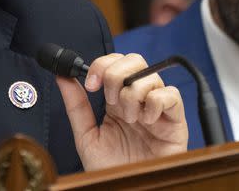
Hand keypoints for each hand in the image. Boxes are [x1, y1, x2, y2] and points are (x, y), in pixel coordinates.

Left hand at [56, 53, 187, 169]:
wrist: (126, 189)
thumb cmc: (109, 168)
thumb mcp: (86, 135)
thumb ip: (75, 106)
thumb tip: (63, 76)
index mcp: (116, 100)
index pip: (114, 63)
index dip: (101, 65)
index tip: (90, 84)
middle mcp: (137, 100)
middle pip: (135, 61)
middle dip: (116, 74)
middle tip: (109, 99)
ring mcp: (157, 109)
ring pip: (151, 76)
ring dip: (132, 94)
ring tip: (129, 119)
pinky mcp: (176, 122)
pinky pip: (171, 95)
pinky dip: (155, 103)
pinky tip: (146, 121)